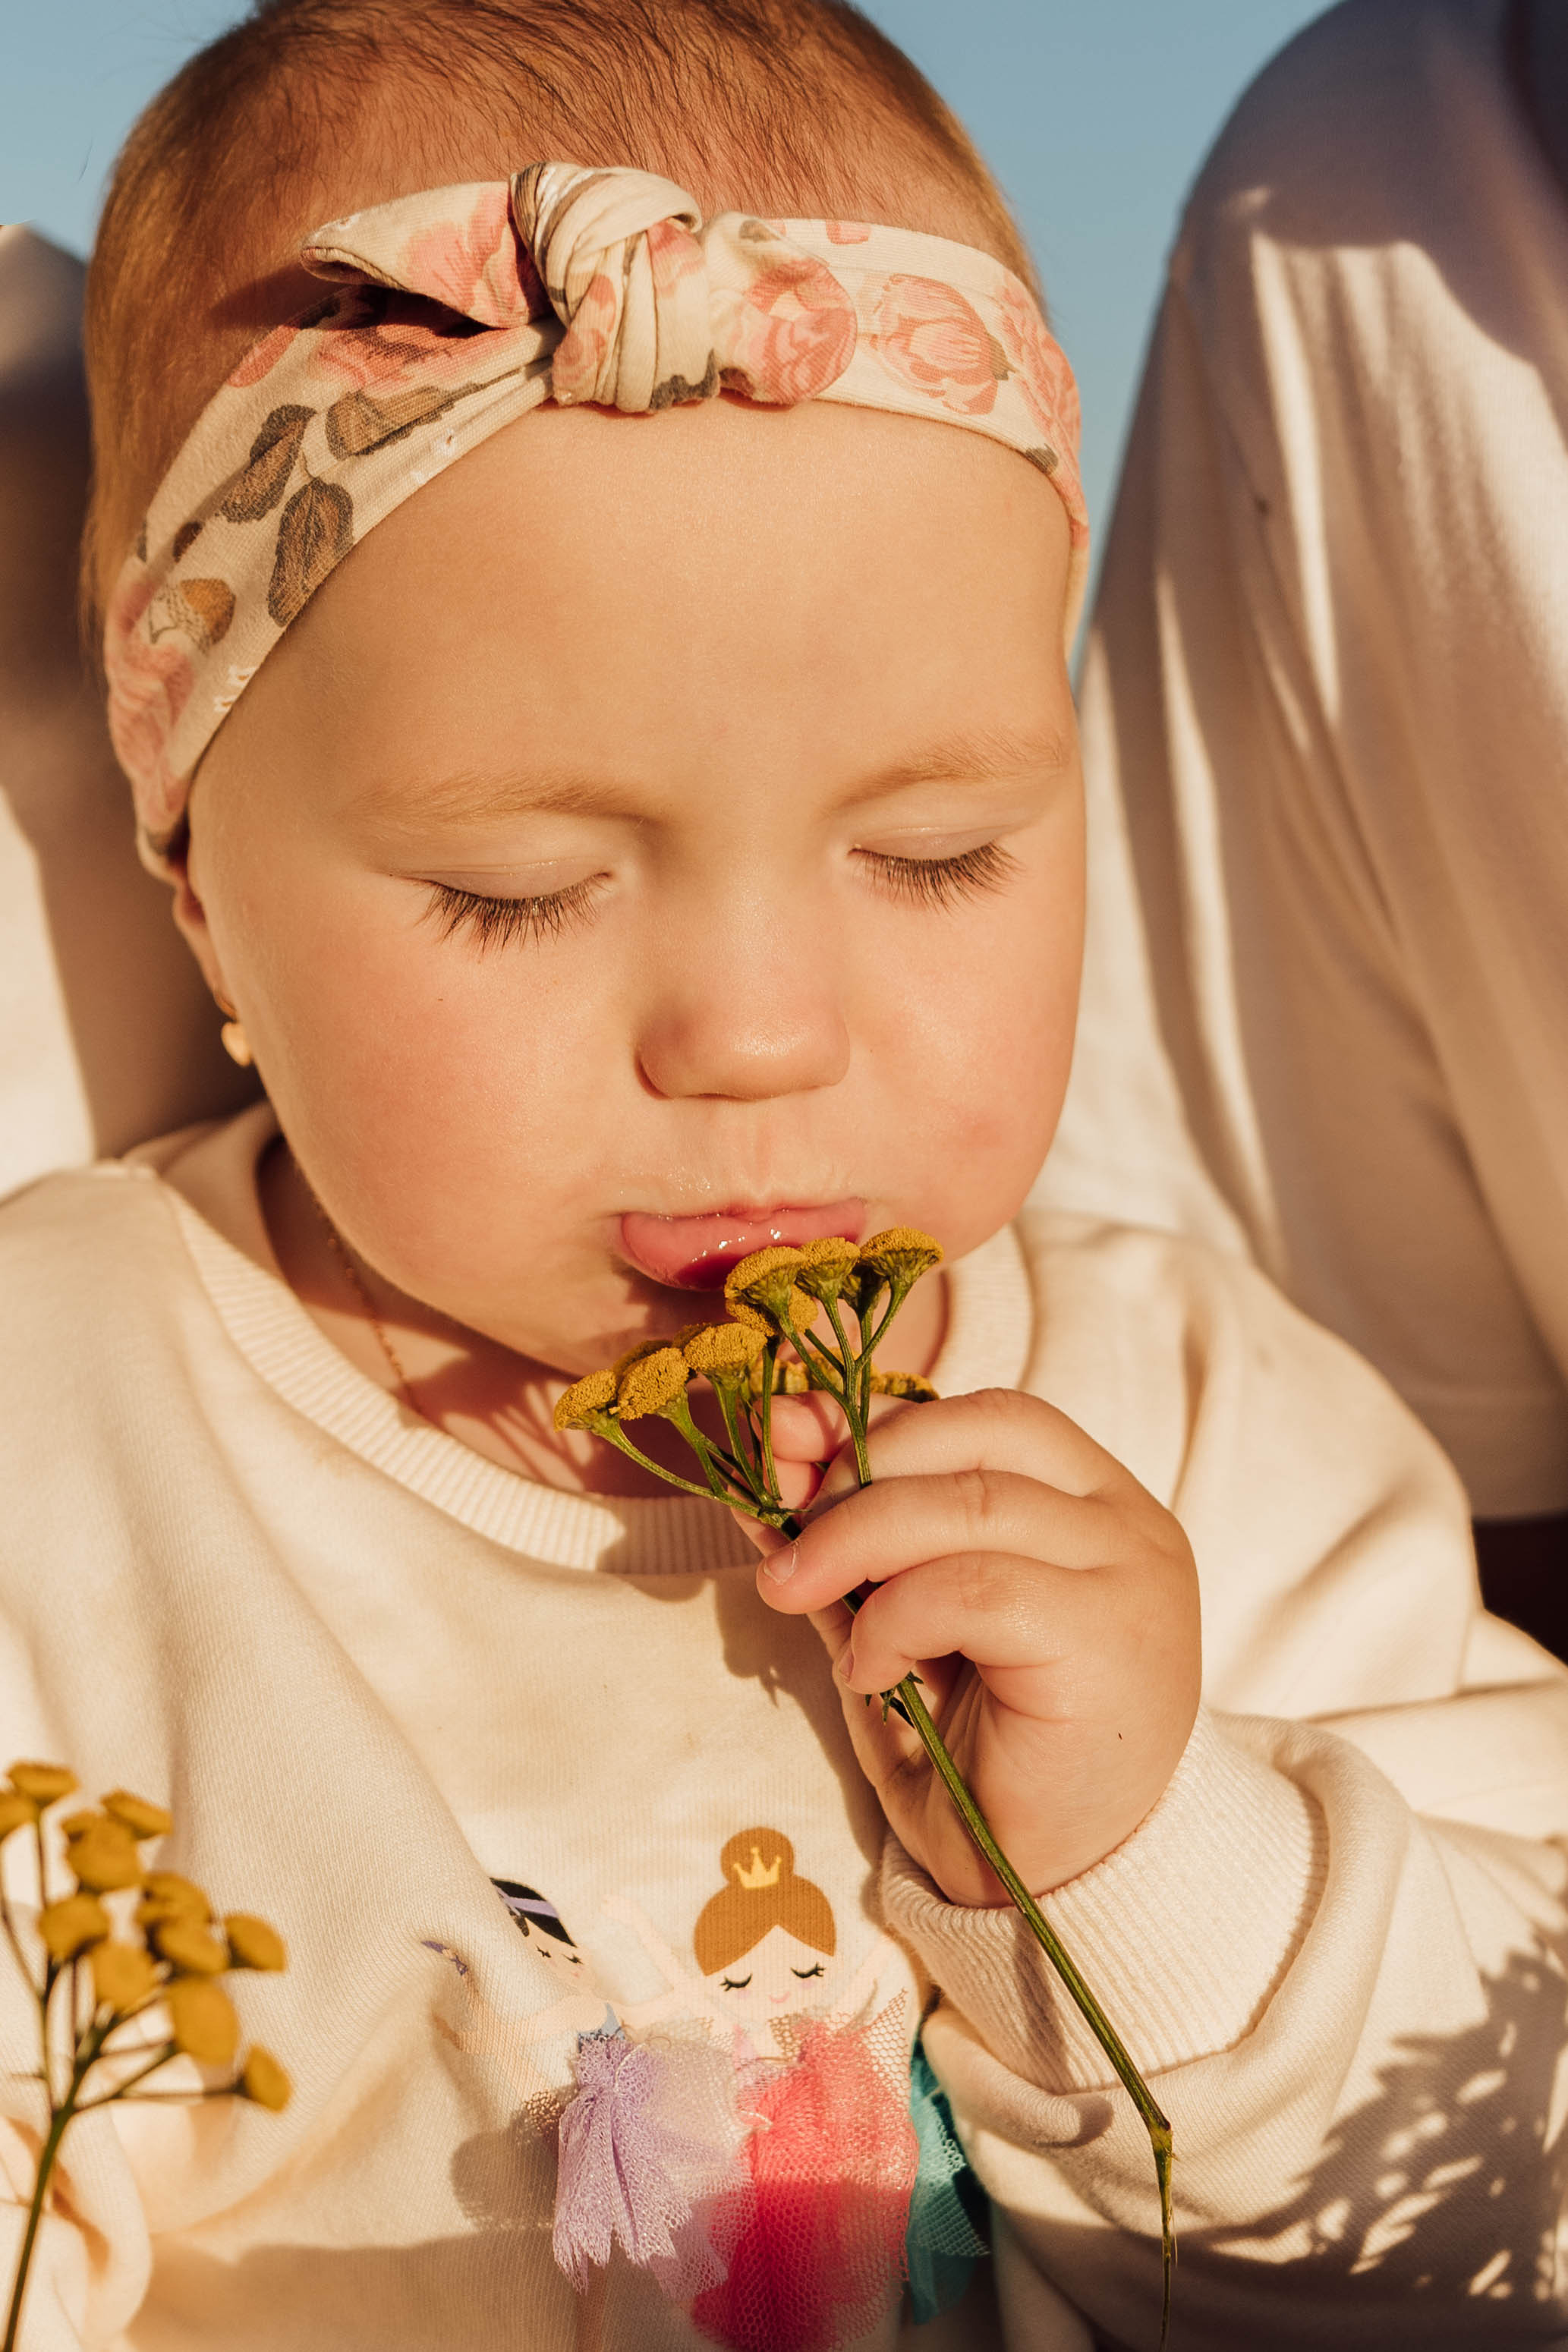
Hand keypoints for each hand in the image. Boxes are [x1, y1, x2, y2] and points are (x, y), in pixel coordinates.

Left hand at [746, 1388, 1200, 1903]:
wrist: (1055, 1894)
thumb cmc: (984, 1760)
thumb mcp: (899, 1628)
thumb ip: (853, 1546)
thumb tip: (771, 1456)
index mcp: (1091, 1503)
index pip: (985, 1420)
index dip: (878, 1422)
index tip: (783, 1442)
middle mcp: (1127, 1526)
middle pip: (977, 1439)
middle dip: (858, 1474)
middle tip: (785, 1546)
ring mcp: (1131, 1578)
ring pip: (970, 1504)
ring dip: (855, 1542)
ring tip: (797, 1597)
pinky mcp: (1111, 1642)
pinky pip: (976, 1587)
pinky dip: (895, 1617)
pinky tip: (870, 1669)